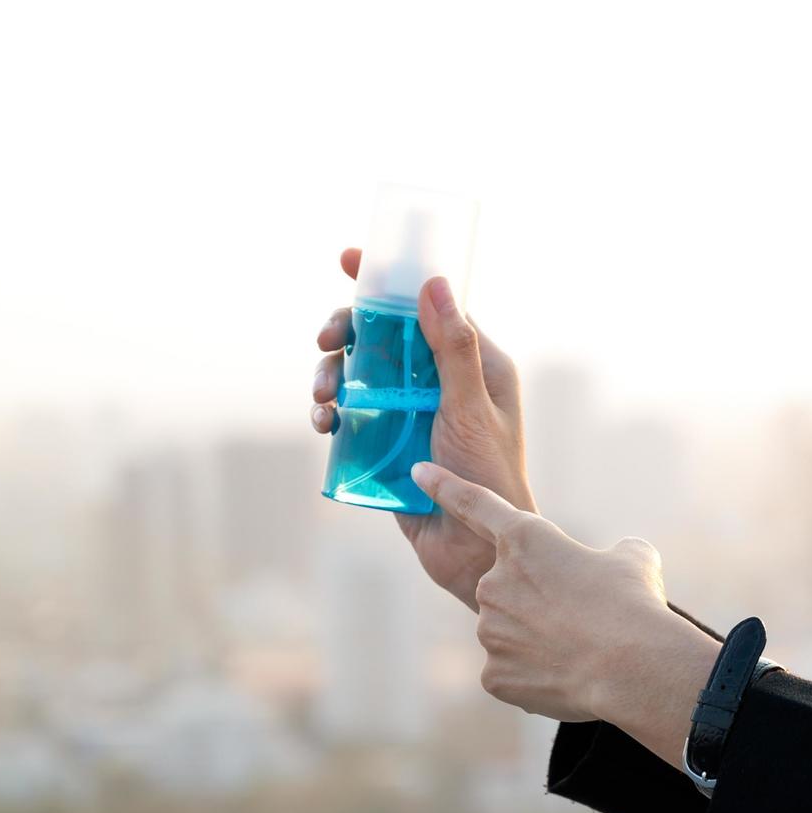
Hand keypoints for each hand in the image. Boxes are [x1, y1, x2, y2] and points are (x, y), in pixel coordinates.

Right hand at [309, 243, 534, 604]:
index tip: (350, 259)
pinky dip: (329, 413)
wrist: (474, 552)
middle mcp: (439, 383)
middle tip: (326, 339)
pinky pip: (349, 416)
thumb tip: (434, 283)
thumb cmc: (490, 481)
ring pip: (358, 375)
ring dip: (330, 374)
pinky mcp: (386, 444)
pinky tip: (322, 423)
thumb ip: (453, 350)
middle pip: (381, 337)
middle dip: (346, 330)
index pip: (426, 307)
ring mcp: (409, 413)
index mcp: (473, 365)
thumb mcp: (471, 410)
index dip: (387, 281)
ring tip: (321, 396)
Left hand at [408, 459, 716, 744]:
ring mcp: (489, 631)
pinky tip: (568, 676)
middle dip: (538, 602)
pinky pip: (510, 672)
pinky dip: (536, 675)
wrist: (632, 668)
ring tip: (582, 651)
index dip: (444, 486)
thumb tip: (615, 560)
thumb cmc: (634, 605)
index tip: (418, 473)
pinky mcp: (493, 675)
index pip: (474, 504)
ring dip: (540, 639)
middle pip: (507, 589)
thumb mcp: (634, 559)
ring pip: (511, 633)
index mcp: (524, 540)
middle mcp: (494, 582)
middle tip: (581, 618)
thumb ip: (610, 552)